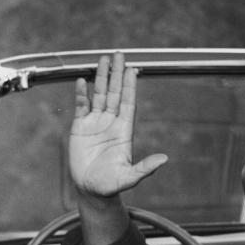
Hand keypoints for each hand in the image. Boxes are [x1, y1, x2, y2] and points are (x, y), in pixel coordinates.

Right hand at [69, 51, 166, 197]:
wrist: (91, 190)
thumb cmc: (111, 185)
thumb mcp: (130, 177)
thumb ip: (146, 168)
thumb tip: (164, 159)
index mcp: (124, 131)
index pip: (128, 103)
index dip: (130, 86)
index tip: (134, 69)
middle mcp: (111, 123)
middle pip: (115, 93)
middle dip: (117, 74)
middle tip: (119, 54)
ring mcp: (95, 123)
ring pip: (99, 95)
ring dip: (101, 78)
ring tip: (102, 59)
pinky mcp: (80, 127)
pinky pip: (81, 106)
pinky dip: (81, 93)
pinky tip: (82, 80)